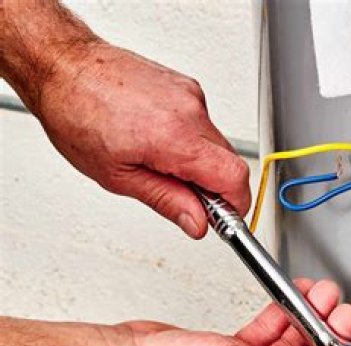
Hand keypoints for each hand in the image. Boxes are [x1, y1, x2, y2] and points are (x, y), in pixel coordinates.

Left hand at [36, 41, 249, 237]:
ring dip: (199, 161)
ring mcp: (191, 95)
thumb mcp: (118, 176)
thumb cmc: (77, 115)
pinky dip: (190, 139)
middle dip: (215, 186)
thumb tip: (197, 223)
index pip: (233, 177)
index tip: (225, 218)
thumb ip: (167, 201)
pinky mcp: (188, 86)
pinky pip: (204, 124)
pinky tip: (158, 138)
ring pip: (217, 144)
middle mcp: (189, 112)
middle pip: (231, 162)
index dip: (235, 204)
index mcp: (173, 138)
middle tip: (186, 197)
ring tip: (160, 161)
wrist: (64, 67)